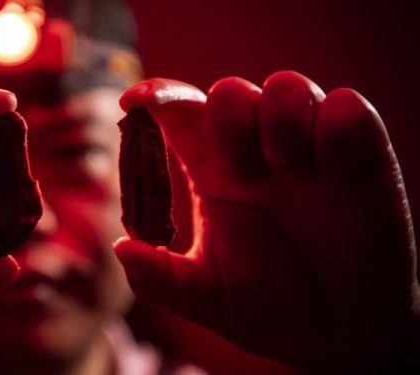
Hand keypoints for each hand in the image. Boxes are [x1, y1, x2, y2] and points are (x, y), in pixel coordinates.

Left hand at [115, 71, 418, 371]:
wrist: (337, 334)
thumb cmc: (267, 307)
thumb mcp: (208, 297)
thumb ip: (161, 279)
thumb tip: (121, 249)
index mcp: (211, 171)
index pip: (180, 114)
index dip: (157, 96)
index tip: (135, 102)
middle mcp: (255, 152)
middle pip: (230, 92)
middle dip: (228, 119)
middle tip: (240, 171)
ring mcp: (307, 150)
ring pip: (286, 87)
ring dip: (279, 117)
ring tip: (286, 167)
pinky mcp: (359, 157)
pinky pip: (345, 109)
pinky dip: (333, 123)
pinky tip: (329, 164)